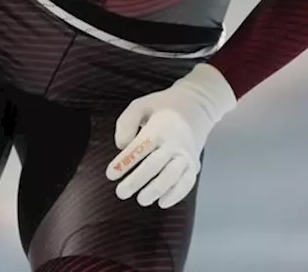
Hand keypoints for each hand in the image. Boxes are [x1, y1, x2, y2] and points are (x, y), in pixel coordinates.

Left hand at [106, 63, 235, 207]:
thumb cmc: (163, 107)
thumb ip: (126, 123)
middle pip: (155, 164)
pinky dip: (176, 194)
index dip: (125, 162)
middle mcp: (175, 142)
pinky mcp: (194, 165)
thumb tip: (121, 146)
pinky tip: (162, 202)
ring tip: (141, 199)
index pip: (140, 147)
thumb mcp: (140, 105)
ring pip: (172, 176)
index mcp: (159, 127)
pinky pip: (187, 183)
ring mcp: (186, 155)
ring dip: (156, 190)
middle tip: (121, 193)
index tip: (110, 174)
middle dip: (137, 180)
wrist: (196, 105)